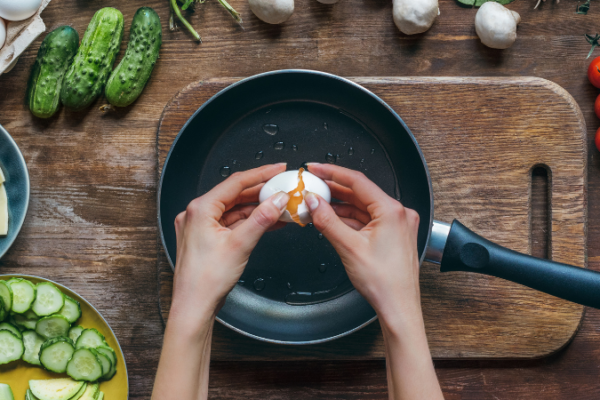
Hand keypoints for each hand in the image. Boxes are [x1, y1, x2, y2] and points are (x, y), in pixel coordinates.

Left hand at [170, 163, 288, 321]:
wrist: (194, 306)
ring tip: (281, 206)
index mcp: (200, 209)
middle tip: (283, 188)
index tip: (278, 169)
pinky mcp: (207, 239)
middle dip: (261, 193)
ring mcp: (201, 227)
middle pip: (235, 195)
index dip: (261, 174)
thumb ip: (262, 218)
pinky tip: (268, 222)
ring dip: (257, 209)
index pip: (236, 182)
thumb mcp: (240, 244)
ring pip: (235, 210)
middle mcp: (197, 214)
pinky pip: (232, 223)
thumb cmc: (206, 280)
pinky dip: (250, 222)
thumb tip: (277, 200)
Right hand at [306, 164, 442, 399]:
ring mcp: (397, 224)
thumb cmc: (384, 282)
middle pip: (360, 193)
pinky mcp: (392, 234)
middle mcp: (398, 213)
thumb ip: (327, 220)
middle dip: (334, 189)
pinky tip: (331, 218)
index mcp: (392, 211)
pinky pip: (367, 219)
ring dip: (340, 205)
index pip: (357, 181)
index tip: (315, 168)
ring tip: (317, 202)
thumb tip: (313, 202)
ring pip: (362, 206)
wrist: (398, 307)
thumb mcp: (348, 247)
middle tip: (312, 184)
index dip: (332, 173)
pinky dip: (349, 218)